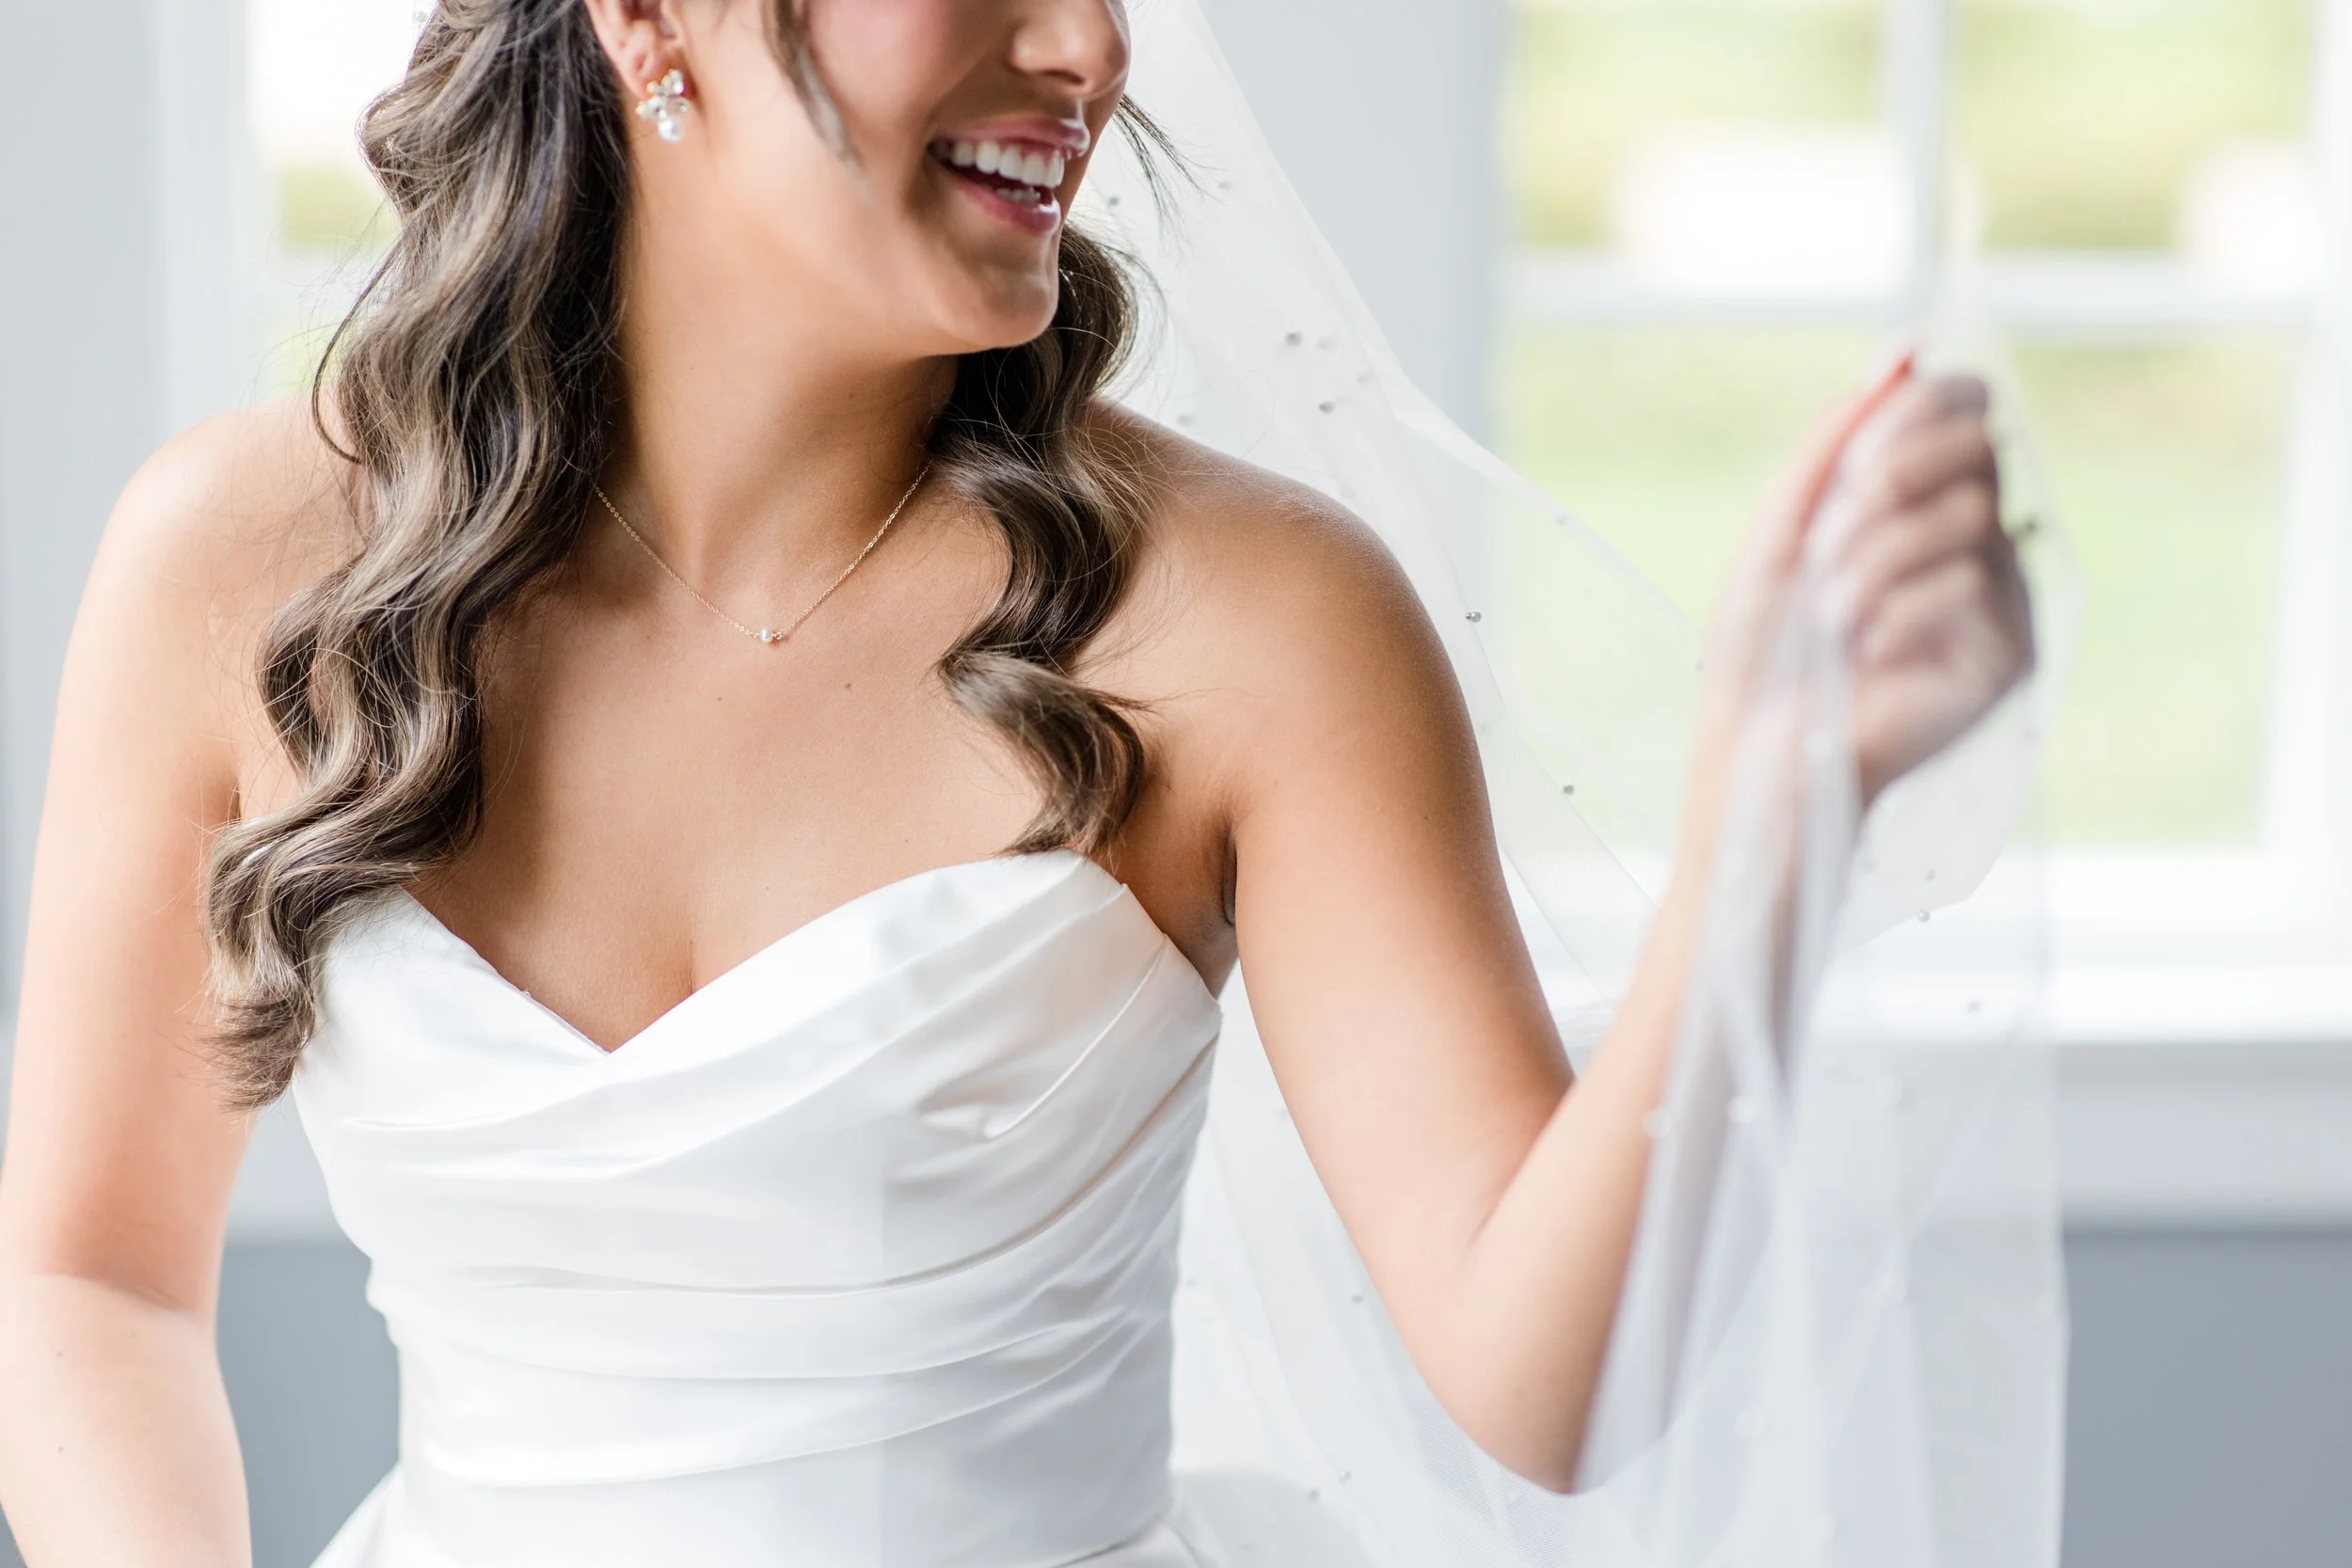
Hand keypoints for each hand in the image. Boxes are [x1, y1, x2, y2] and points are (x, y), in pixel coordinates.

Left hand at [1697, 357, 2033, 812]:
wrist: (1758, 750)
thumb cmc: (1760, 649)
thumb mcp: (1781, 526)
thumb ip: (1837, 441)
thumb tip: (1903, 352)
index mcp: (1921, 502)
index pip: (1967, 408)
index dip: (1925, 408)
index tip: (1861, 450)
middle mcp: (1973, 541)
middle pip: (1982, 445)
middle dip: (1894, 475)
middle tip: (1832, 535)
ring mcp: (1998, 597)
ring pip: (1973, 513)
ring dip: (1880, 553)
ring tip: (1832, 612)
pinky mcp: (2009, 654)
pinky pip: (1976, 582)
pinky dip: (1904, 607)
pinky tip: (1871, 653)